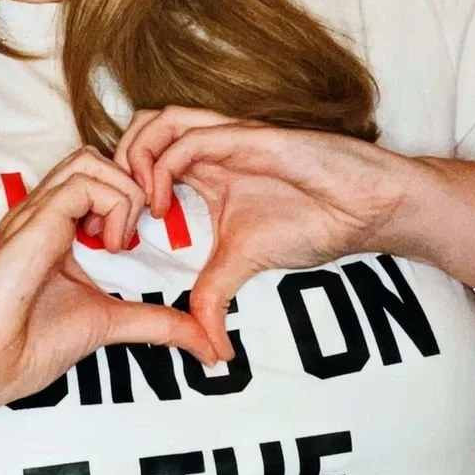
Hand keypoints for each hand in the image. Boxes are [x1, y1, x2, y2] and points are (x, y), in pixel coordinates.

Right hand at [0, 145, 224, 408]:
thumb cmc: (24, 347)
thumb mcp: (109, 324)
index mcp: (55, 230)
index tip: (142, 241)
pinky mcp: (32, 223)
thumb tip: (209, 344)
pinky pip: (84, 181)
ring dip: (125, 192)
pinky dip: (114, 205)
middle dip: (134, 185)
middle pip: (95, 158)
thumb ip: (157, 324)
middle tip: (143, 234)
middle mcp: (43, 214)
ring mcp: (34, 214)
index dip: (132, 196)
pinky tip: (112, 247)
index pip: (99, 180)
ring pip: (90, 159)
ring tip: (125, 241)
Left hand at [113, 107, 410, 359]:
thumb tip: (210, 353)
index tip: (111, 235)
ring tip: (137, 207)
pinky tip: (164, 206)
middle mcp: (208, 148)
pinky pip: (191, 138)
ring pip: (157, 121)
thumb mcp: (242, 266)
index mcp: (202, 169)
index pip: (141, 156)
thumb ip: (213, 298)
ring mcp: (226, 138)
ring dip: (133, 160)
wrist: (364, 208)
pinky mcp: (248, 138)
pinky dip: (163, 167)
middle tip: (115, 217)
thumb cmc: (311, 222)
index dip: (116, 188)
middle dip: (113, 168)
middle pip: (139, 129)